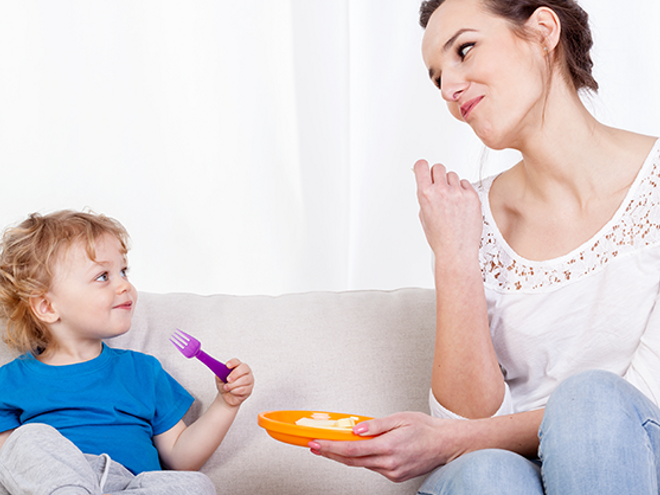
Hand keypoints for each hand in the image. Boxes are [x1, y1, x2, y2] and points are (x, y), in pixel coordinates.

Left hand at [216, 359, 252, 406]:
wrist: (227, 396)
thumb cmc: (225, 385)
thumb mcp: (219, 381)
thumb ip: (219, 376)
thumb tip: (218, 375)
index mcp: (238, 366)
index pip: (237, 361)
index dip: (232, 363)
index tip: (227, 365)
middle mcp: (245, 372)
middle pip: (244, 368)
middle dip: (235, 374)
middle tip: (228, 379)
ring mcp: (249, 380)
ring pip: (244, 380)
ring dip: (233, 385)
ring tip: (227, 387)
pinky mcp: (249, 389)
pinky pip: (244, 389)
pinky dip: (235, 391)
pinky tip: (232, 391)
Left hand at [309, 412, 465, 482]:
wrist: (446, 444)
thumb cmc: (426, 429)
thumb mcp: (400, 418)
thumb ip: (375, 425)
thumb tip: (356, 429)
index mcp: (390, 447)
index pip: (352, 450)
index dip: (331, 448)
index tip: (317, 443)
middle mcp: (390, 464)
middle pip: (352, 461)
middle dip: (331, 453)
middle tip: (315, 445)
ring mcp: (392, 472)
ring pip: (361, 465)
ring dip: (344, 456)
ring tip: (330, 446)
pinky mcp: (395, 476)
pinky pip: (373, 467)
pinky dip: (361, 459)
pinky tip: (356, 451)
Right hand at [413, 159, 481, 262]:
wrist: (457, 250)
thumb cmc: (440, 237)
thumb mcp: (424, 215)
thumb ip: (425, 197)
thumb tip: (427, 183)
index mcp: (426, 194)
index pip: (421, 165)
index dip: (422, 167)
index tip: (424, 170)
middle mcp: (442, 191)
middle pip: (438, 167)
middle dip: (437, 175)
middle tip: (439, 187)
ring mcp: (458, 193)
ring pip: (453, 175)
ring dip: (451, 184)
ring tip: (451, 201)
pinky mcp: (472, 196)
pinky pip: (465, 184)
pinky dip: (463, 191)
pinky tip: (461, 205)